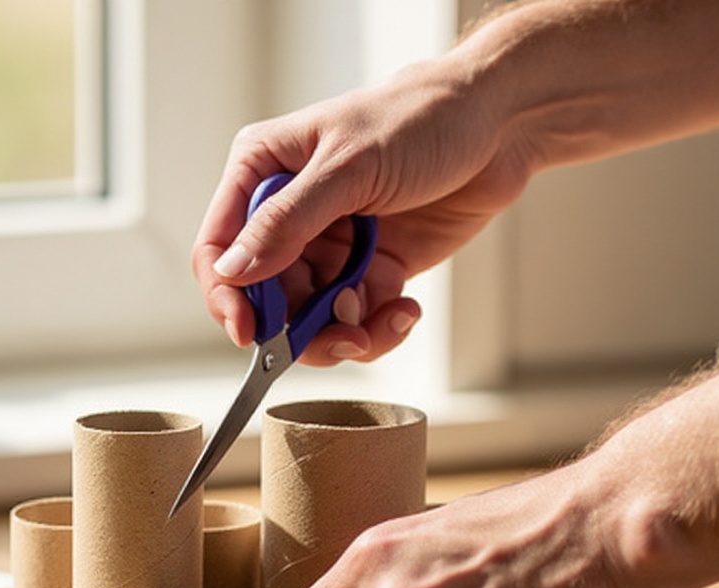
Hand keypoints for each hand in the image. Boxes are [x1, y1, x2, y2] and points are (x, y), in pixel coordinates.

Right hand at [192, 58, 533, 365]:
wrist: (499, 126)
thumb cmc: (422, 119)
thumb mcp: (349, 167)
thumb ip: (286, 222)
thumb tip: (233, 271)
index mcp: (264, 174)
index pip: (219, 250)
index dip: (227, 298)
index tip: (250, 335)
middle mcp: (289, 216)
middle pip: (266, 301)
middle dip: (300, 329)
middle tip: (342, 337)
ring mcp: (330, 248)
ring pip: (310, 322)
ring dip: (346, 335)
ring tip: (384, 321)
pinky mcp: (369, 272)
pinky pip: (356, 323)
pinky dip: (379, 329)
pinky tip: (405, 310)